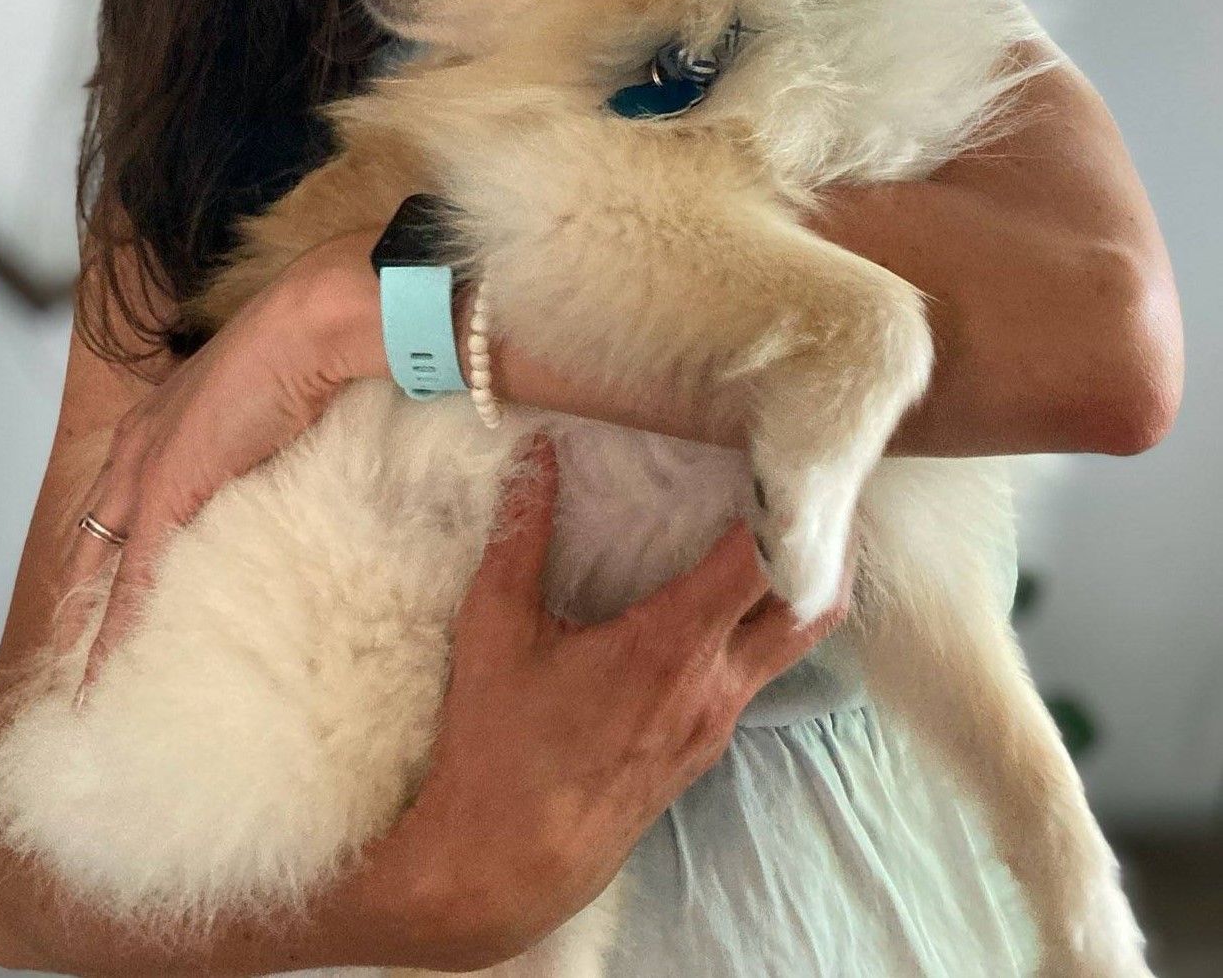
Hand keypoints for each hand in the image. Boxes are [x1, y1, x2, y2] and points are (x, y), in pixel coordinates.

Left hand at [65, 231, 385, 696]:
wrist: (313, 325)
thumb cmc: (304, 351)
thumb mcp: (270, 414)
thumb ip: (260, 450)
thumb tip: (288, 472)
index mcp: (157, 421)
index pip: (112, 503)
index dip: (104, 553)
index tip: (101, 600)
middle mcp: (140, 445)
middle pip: (91, 537)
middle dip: (84, 598)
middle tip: (81, 660)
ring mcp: (148, 471)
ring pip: (104, 566)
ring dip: (98, 625)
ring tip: (97, 682)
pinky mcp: (167, 496)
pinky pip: (135, 583)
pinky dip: (119, 636)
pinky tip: (110, 679)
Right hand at [403, 431, 852, 966]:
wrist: (508, 866)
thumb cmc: (498, 749)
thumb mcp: (494, 630)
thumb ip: (520, 535)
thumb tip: (538, 454)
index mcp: (669, 647)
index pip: (764, 564)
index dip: (786, 506)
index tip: (783, 454)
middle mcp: (714, 683)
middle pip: (814, 603)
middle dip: (826, 537)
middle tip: (816, 479)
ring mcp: (720, 718)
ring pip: (798, 638)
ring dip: (806, 579)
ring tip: (794, 521)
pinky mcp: (710, 741)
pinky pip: (763, 666)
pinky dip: (769, 618)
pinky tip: (736, 589)